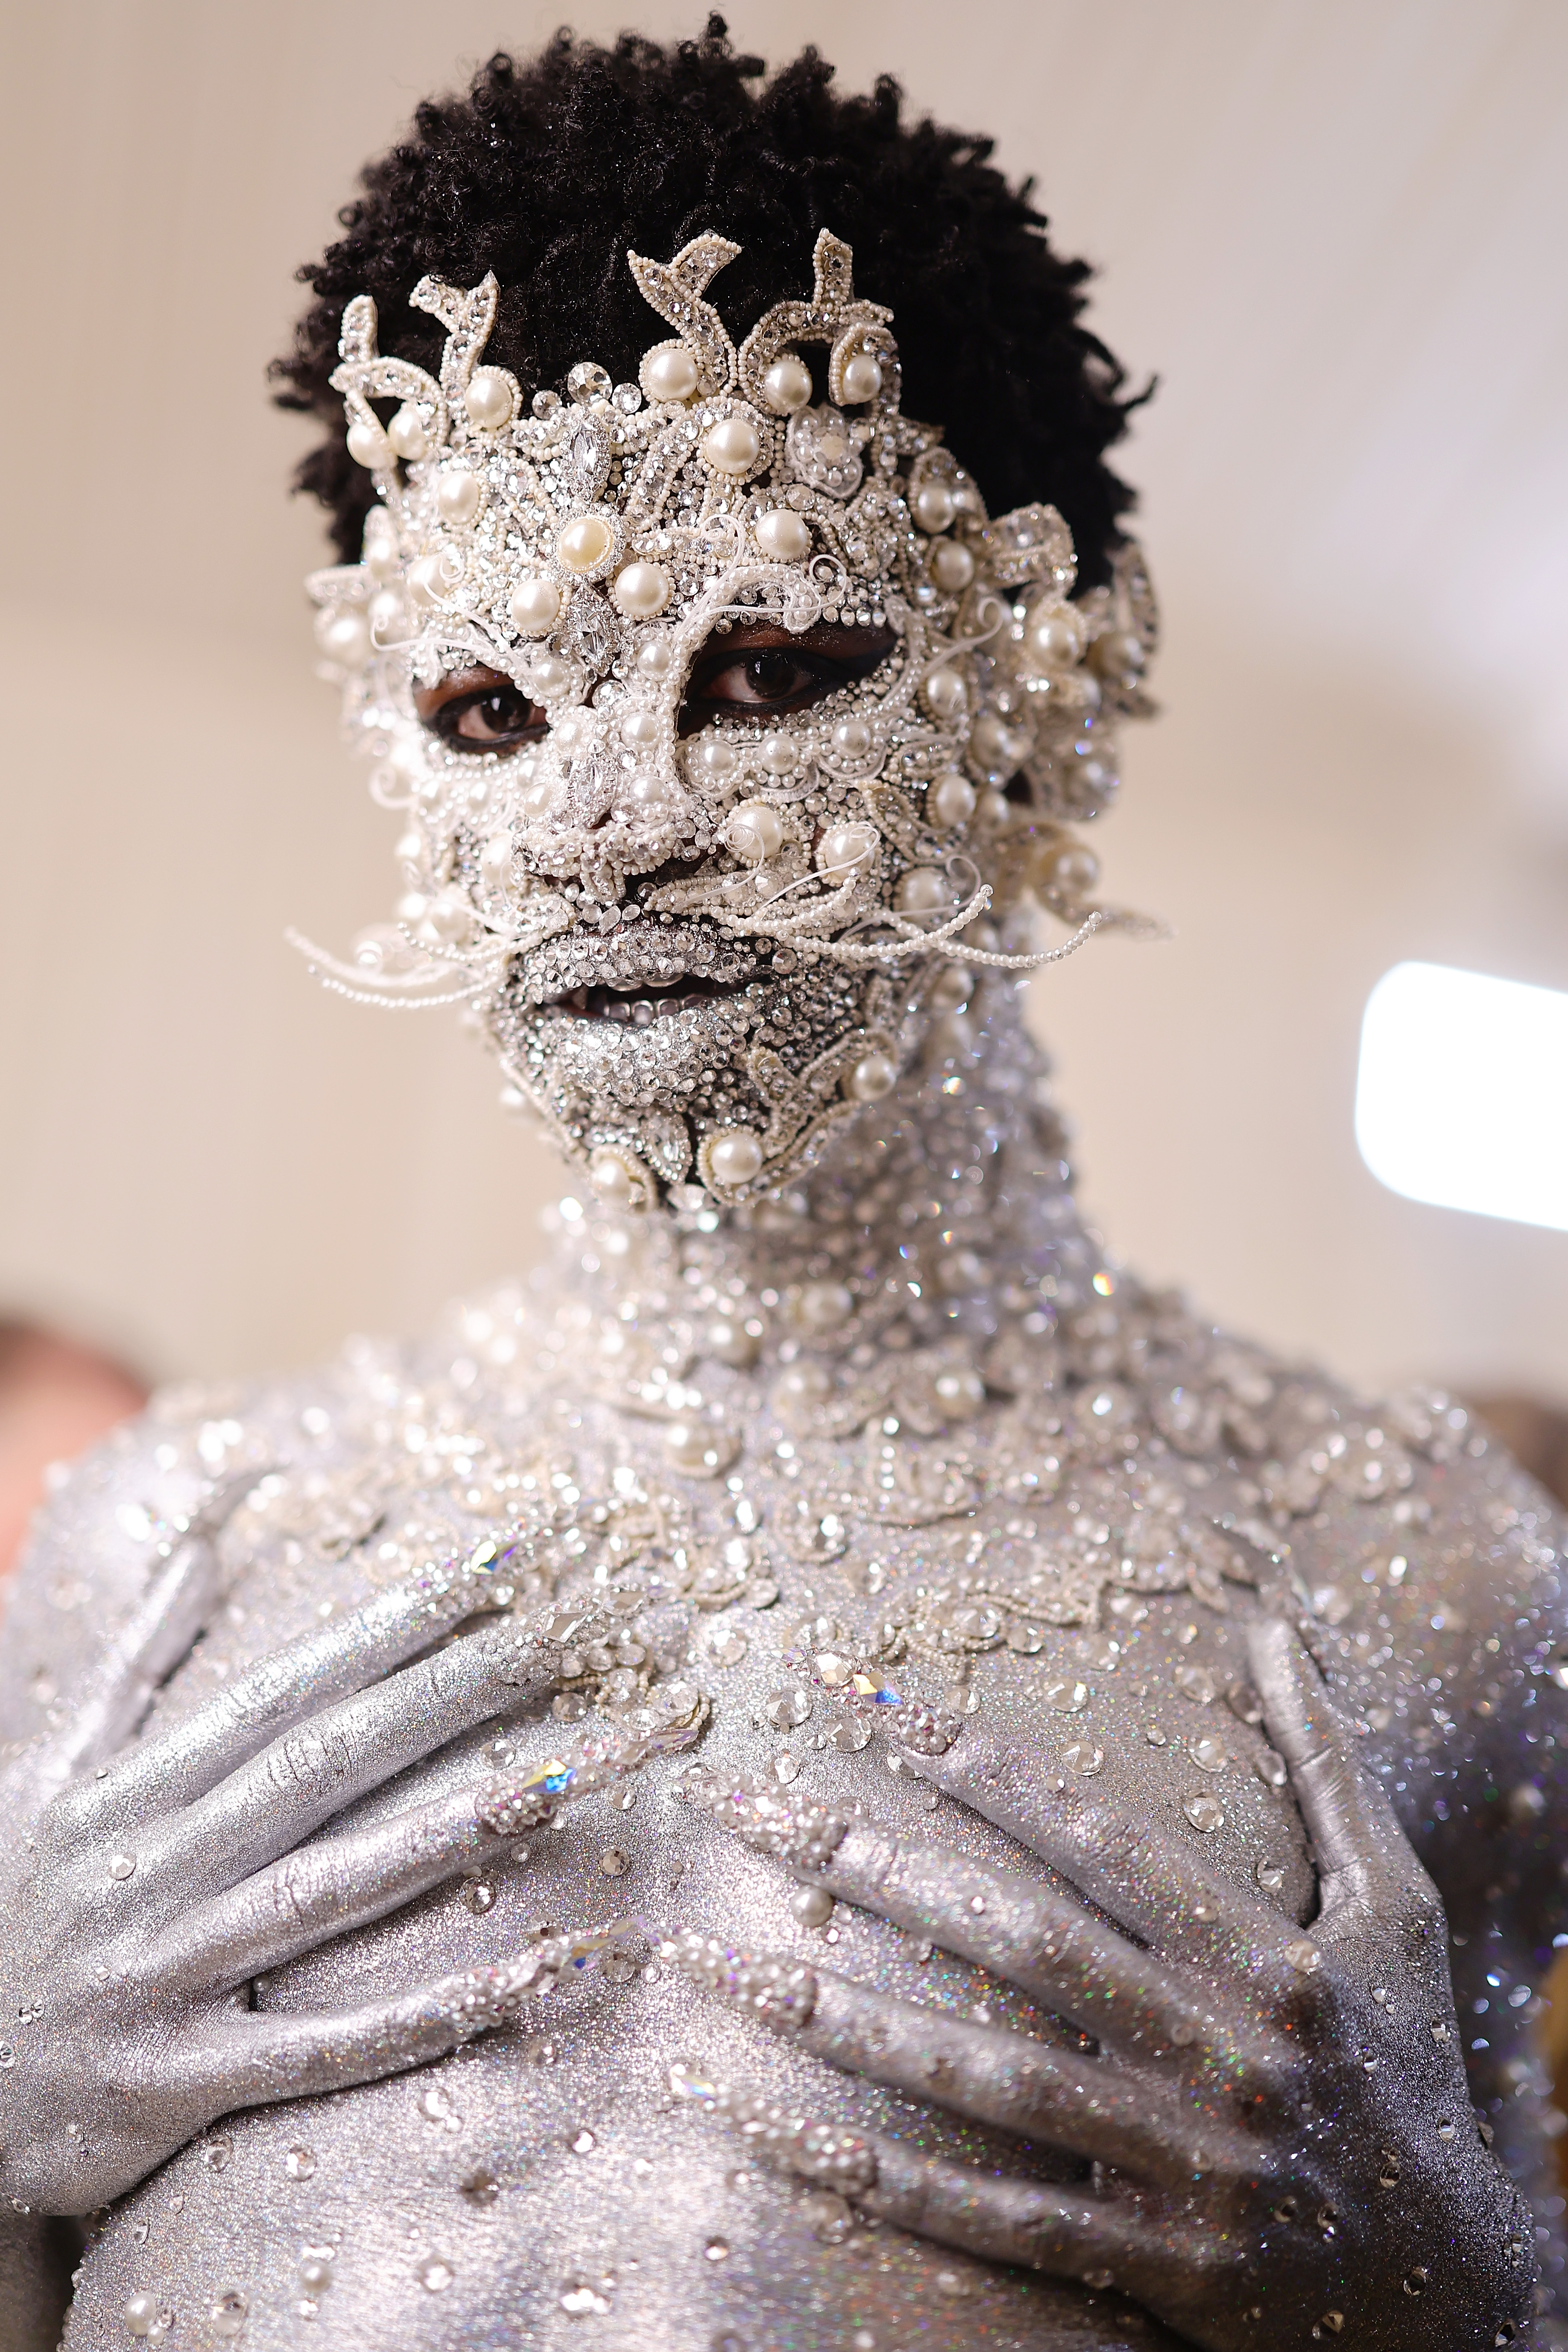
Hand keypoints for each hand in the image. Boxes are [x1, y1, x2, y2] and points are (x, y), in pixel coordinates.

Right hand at [0, 1492, 616, 2213]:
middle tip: (592, 1629)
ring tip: (582, 1773)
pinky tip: (538, 1976)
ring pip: (343, 1888)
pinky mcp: (182, 2082)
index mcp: (143, 1785)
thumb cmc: (9, 1896)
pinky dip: (435, 2013)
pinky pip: (329, 2047)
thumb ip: (145, 1639)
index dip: (404, 1620)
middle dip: (471, 1687)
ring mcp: (176, 1974)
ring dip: (467, 1828)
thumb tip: (219, 1509)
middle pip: (340, 1758)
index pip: (299, 1684)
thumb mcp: (56, 1757)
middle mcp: (165, 1864)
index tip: (511, 1562)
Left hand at [673, 1619, 1534, 2350]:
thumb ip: (1329, 1765)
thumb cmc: (1408, 2072)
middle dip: (868, 1864)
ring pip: (982, 2079)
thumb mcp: (1395, 1908)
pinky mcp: (1154, 2267)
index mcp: (1263, 1958)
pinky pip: (992, 2216)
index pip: (1095, 1839)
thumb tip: (1273, 1628)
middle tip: (741, 1803)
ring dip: (838, 2020)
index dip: (982, 1768)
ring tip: (709, 1963)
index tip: (873, 1707)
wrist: (1462, 2293)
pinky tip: (773, 2127)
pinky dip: (879, 2173)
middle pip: (1014, 1941)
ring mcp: (1179, 2170)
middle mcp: (1217, 2054)